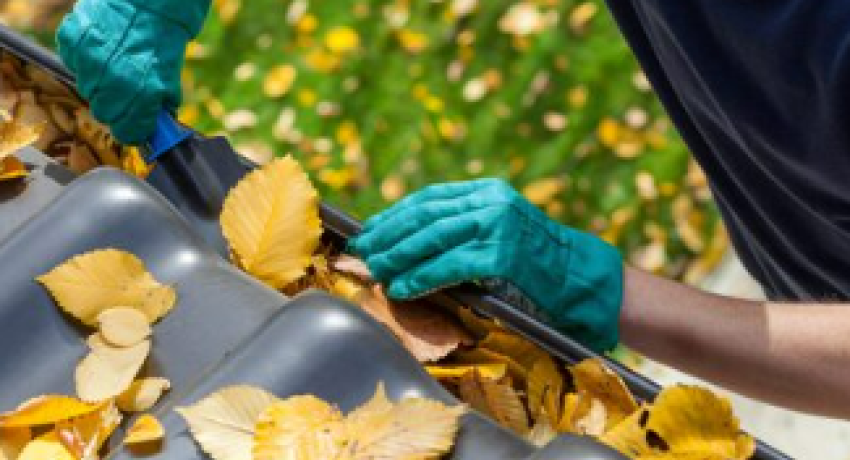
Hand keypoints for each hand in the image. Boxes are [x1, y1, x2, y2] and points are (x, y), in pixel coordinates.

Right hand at [57, 0, 209, 143]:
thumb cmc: (164, 37)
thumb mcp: (170, 76)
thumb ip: (159, 104)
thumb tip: (156, 127)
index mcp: (142, 93)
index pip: (127, 132)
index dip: (132, 130)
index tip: (134, 126)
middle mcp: (113, 81)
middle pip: (104, 113)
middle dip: (116, 106)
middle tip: (126, 90)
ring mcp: (89, 60)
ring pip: (87, 88)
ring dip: (99, 82)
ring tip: (114, 62)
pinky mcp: (72, 41)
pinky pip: (72, 62)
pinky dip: (84, 59)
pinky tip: (101, 47)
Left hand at [349, 179, 623, 351]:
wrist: (584, 279)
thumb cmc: (538, 263)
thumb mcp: (501, 230)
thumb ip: (464, 228)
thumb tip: (409, 242)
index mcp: (488, 191)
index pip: (429, 198)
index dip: (395, 215)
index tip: (371, 230)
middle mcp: (491, 201)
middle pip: (425, 215)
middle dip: (389, 235)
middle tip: (363, 252)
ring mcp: (498, 226)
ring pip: (432, 238)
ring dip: (398, 257)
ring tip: (377, 271)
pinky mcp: (502, 255)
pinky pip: (450, 265)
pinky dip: (422, 277)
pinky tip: (404, 287)